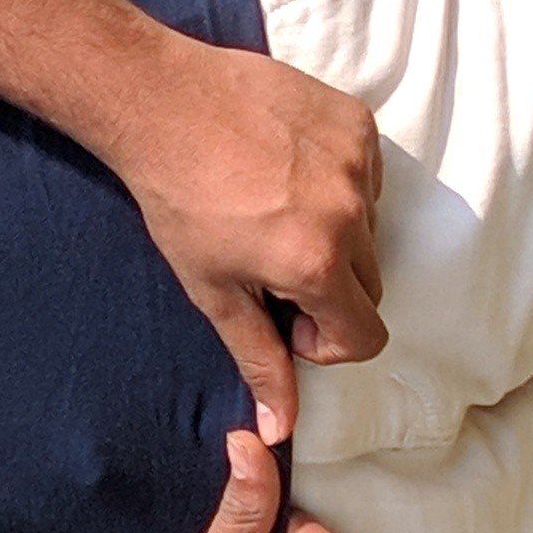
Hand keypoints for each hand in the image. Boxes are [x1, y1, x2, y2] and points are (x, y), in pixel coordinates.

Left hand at [115, 41, 387, 442]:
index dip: (327, 340)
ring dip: (335, 233)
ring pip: (372, 228)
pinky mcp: (356, 122)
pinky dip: (337, 184)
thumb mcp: (214, 292)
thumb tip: (282, 430)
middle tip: (271, 263)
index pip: (368, 336)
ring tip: (274, 211)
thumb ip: (259, 360)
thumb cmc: (177, 201)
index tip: (285, 314)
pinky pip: (368, 176)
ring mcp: (358, 162)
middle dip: (329, 288)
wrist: (160, 103)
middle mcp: (350, 214)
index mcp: (316, 264)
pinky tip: (285, 172)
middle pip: (371, 285)